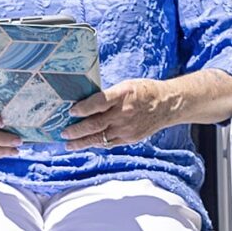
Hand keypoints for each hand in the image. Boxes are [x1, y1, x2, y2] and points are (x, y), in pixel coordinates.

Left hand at [66, 78, 180, 148]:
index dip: (83, 108)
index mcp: (123, 95)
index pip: (99, 102)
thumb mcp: (126, 86)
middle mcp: (124, 113)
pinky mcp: (130, 138)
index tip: (71, 111)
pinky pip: (109, 143)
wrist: (167, 105)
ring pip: (100, 138)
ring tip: (69, 144)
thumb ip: (108, 96)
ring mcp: (127, 128)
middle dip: (76, 130)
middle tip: (63, 132)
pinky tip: (87, 143)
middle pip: (95, 124)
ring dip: (82, 142)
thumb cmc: (144, 92)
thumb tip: (85, 104)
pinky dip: (96, 143)